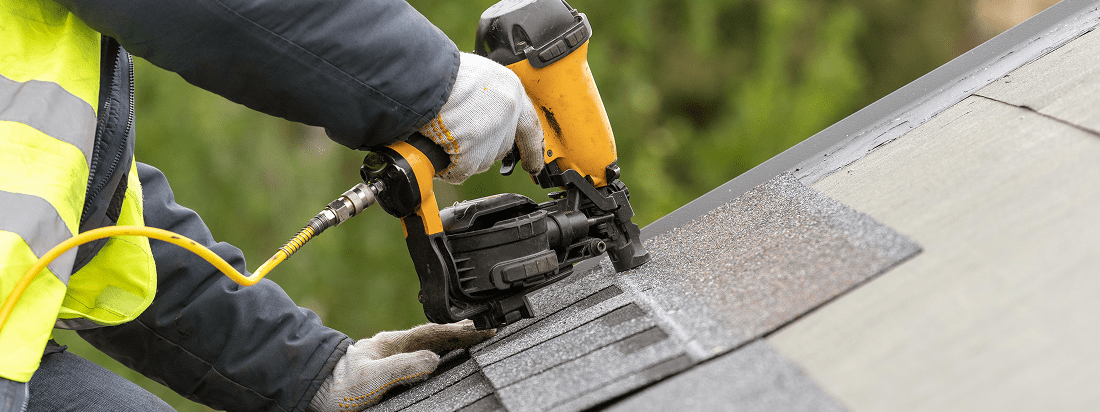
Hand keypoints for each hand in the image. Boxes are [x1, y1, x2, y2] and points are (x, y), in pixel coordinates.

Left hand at [307, 320, 494, 411]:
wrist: (312, 390)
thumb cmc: (338, 387)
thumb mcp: (373, 378)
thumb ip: (403, 367)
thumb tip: (433, 360)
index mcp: (393, 343)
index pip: (434, 333)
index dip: (460, 332)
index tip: (482, 330)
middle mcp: (392, 346)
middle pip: (434, 335)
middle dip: (460, 332)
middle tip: (484, 330)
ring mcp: (388, 355)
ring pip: (427, 343)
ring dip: (449, 341)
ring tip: (468, 338)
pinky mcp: (384, 367)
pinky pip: (418, 354)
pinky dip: (435, 351)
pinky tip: (438, 357)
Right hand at [419, 52, 543, 183]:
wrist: (424, 74)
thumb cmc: (441, 70)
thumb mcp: (476, 75)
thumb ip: (487, 96)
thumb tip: (481, 114)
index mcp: (510, 89)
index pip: (530, 126)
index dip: (533, 147)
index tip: (535, 164)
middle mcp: (507, 112)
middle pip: (501, 147)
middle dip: (481, 148)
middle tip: (458, 138)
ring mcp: (491, 133)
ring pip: (481, 161)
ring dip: (461, 156)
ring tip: (441, 135)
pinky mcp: (472, 151)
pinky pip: (461, 171)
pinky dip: (448, 167)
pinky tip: (437, 150)